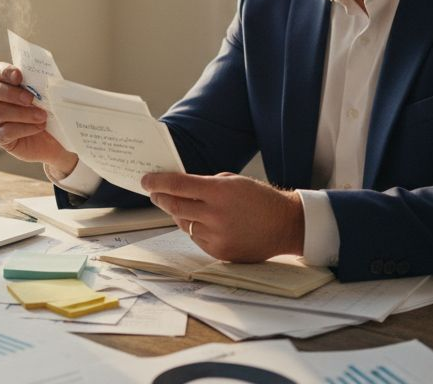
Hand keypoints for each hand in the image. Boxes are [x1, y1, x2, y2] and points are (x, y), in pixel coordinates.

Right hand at [0, 63, 76, 176]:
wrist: (55, 140)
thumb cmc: (50, 113)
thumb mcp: (50, 96)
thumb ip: (43, 86)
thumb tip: (46, 80)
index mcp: (7, 84)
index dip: (5, 71)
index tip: (19, 76)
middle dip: (11, 93)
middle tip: (31, 99)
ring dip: (22, 113)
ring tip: (42, 116)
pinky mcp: (0, 137)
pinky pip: (6, 131)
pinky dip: (24, 128)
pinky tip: (38, 127)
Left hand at [142, 172, 304, 262]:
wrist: (286, 225)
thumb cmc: (260, 199)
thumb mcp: (233, 181)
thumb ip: (205, 184)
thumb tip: (179, 188)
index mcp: (219, 192)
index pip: (178, 185)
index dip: (158, 182)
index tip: (146, 180)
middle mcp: (216, 215)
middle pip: (175, 206)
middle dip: (161, 198)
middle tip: (154, 193)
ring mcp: (217, 237)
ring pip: (184, 224)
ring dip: (179, 214)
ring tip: (183, 205)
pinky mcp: (220, 253)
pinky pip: (197, 239)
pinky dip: (196, 229)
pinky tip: (203, 222)